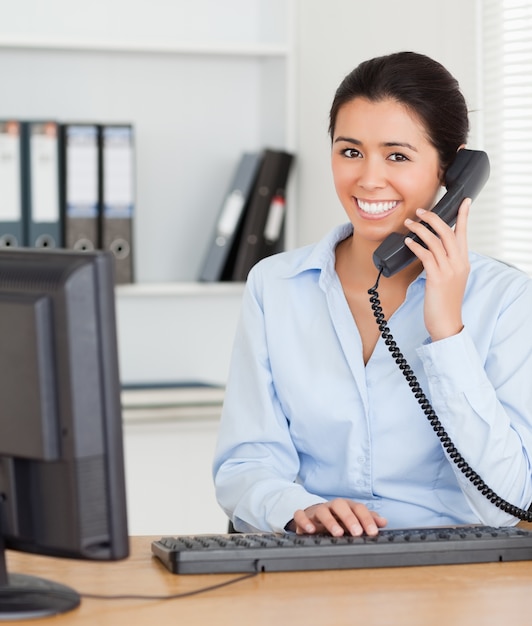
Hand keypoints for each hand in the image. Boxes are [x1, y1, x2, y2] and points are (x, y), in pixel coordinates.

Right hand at [292, 499, 386, 536]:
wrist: (315, 515)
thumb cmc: (338, 518)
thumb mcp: (354, 518)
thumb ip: (368, 519)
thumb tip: (384, 522)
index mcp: (346, 506)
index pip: (358, 508)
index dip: (366, 519)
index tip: (372, 532)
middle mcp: (332, 506)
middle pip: (340, 505)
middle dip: (349, 518)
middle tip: (357, 532)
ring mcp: (317, 510)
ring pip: (322, 511)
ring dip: (330, 521)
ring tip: (337, 533)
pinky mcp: (304, 516)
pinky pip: (301, 515)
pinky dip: (304, 521)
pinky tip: (311, 530)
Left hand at [404, 198, 470, 340]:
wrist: (446, 323)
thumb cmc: (444, 303)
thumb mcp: (449, 279)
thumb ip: (444, 264)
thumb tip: (431, 251)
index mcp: (463, 262)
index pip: (464, 234)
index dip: (463, 216)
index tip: (464, 201)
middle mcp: (459, 263)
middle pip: (448, 232)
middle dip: (434, 218)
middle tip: (420, 210)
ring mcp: (449, 270)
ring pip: (436, 241)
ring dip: (420, 229)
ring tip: (409, 223)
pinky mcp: (437, 278)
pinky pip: (426, 255)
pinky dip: (416, 246)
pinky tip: (408, 242)